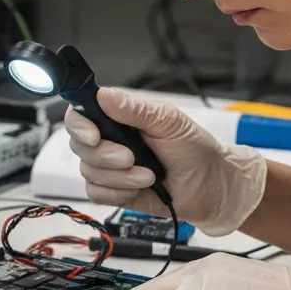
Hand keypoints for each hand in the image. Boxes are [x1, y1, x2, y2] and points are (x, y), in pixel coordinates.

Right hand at [64, 88, 266, 234]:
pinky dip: (118, 193)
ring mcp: (110, 167)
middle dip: (105, 155)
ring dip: (120, 177)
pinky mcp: (114, 192)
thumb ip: (135, 109)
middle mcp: (110, 140)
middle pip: (79, 146)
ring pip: (88, 172)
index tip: (94, 135)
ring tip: (148, 174)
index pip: (80, 114)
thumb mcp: (169, 121)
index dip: (79, 125)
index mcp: (118, 117)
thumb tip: (104, 95)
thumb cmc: (194, 149)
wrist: (211, 185)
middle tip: (131, 157)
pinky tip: (140, 187)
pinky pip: (96, 194)